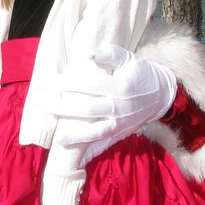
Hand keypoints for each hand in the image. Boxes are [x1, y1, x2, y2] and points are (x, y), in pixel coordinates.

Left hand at [51, 45, 175, 153]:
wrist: (161, 95)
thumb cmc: (140, 74)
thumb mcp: (129, 59)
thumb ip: (110, 54)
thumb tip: (90, 52)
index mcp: (120, 87)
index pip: (89, 86)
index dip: (68, 84)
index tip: (51, 81)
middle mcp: (120, 107)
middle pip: (88, 109)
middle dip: (63, 108)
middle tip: (43, 103)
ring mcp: (121, 122)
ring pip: (97, 131)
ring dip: (76, 135)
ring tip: (58, 137)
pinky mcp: (121, 132)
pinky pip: (104, 141)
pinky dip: (90, 147)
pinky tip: (75, 152)